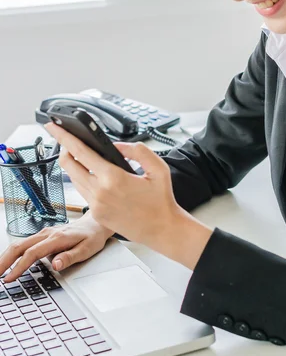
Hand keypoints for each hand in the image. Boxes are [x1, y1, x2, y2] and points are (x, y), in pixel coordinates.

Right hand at [0, 211, 112, 282]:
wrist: (95, 223)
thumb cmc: (92, 237)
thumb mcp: (87, 249)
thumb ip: (70, 257)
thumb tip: (55, 265)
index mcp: (57, 238)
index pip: (32, 253)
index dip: (19, 266)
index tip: (9, 278)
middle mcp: (47, 233)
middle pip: (19, 246)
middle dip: (4, 261)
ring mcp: (44, 233)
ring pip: (19, 244)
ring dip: (6, 257)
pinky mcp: (43, 236)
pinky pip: (24, 244)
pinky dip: (13, 254)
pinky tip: (8, 263)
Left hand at [44, 123, 212, 268]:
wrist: (162, 229)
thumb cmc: (161, 200)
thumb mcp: (158, 167)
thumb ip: (137, 150)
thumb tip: (116, 146)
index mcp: (113, 178)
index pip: (80, 152)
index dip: (64, 137)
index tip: (53, 127)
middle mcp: (100, 192)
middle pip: (68, 165)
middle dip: (64, 149)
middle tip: (67, 140)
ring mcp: (96, 205)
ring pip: (73, 179)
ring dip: (73, 165)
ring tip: (81, 155)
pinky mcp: (96, 214)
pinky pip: (82, 192)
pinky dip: (82, 179)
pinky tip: (90, 174)